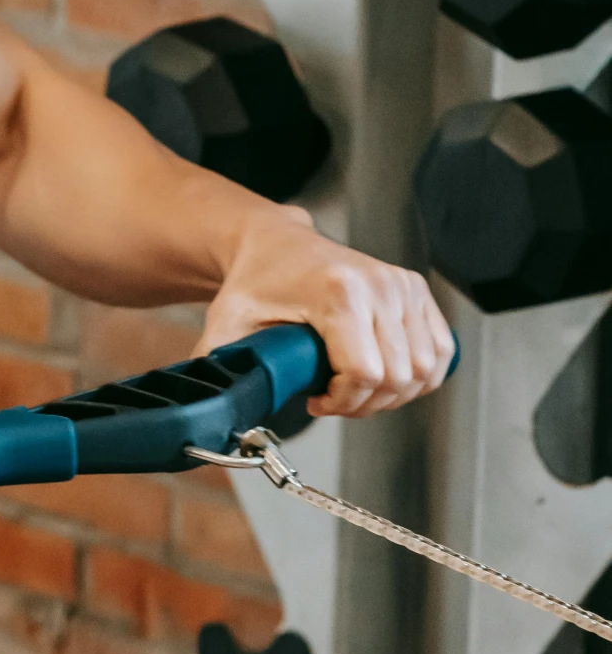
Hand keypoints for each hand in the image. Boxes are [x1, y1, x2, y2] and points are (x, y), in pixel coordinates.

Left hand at [197, 206, 453, 418]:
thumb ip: (219, 368)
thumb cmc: (255, 283)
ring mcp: (403, 286)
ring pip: (423, 371)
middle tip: (332, 398)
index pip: (365, 373)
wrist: (276, 243)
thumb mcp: (228, 325)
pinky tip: (383, 375)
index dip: (342, 403)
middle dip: (363, 403)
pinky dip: (418, 376)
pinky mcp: (417, 291)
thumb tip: (212, 409)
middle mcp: (380, 285)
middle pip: (397, 378)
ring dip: (391, 394)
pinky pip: (441, 351)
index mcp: (339, 293)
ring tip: (353, 386)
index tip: (315, 400)